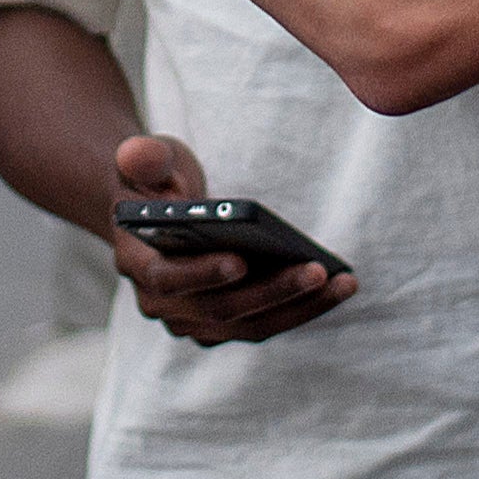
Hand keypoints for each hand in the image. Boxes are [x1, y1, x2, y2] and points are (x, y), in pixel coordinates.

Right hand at [102, 132, 354, 347]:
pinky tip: (337, 287)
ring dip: (298, 307)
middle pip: (219, 309)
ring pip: (248, 325)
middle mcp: (161, 304)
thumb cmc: (158, 181)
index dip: (203, 273)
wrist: (158, 208)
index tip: (241, 260)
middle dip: (271, 291)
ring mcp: (192, 320)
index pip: (167, 279)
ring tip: (342, 282)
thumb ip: (145, 157)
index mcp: (137, 263)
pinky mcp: (222, 324)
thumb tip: (138, 154)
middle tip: (316, 270)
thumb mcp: (149, 160)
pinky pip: (264, 323)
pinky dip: (300, 309)